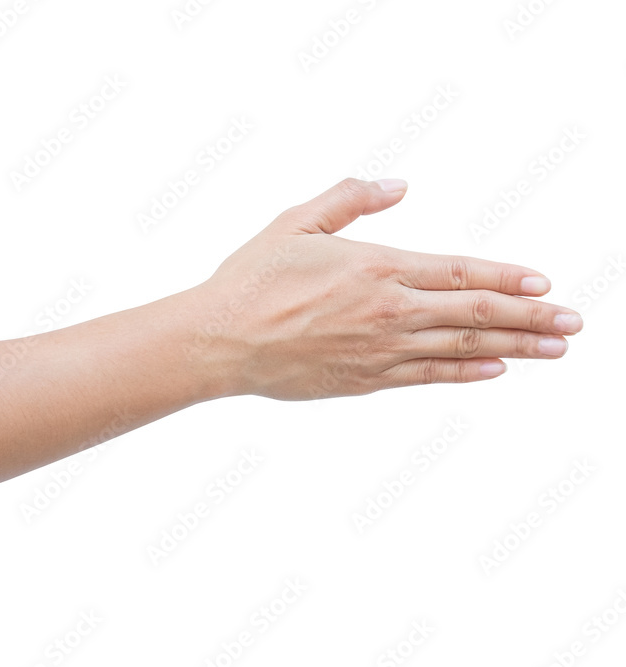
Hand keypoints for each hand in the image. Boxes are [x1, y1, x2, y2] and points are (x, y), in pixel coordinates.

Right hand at [193, 178, 583, 400]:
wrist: (220, 341)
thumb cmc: (251, 279)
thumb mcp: (296, 222)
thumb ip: (350, 198)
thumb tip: (397, 184)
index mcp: (375, 267)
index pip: (460, 271)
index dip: (508, 277)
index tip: (544, 283)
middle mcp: (388, 311)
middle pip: (476, 311)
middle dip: (530, 317)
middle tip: (573, 323)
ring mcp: (380, 350)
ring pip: (461, 346)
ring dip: (514, 347)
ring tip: (553, 350)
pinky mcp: (365, 380)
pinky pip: (428, 375)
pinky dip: (466, 371)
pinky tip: (494, 369)